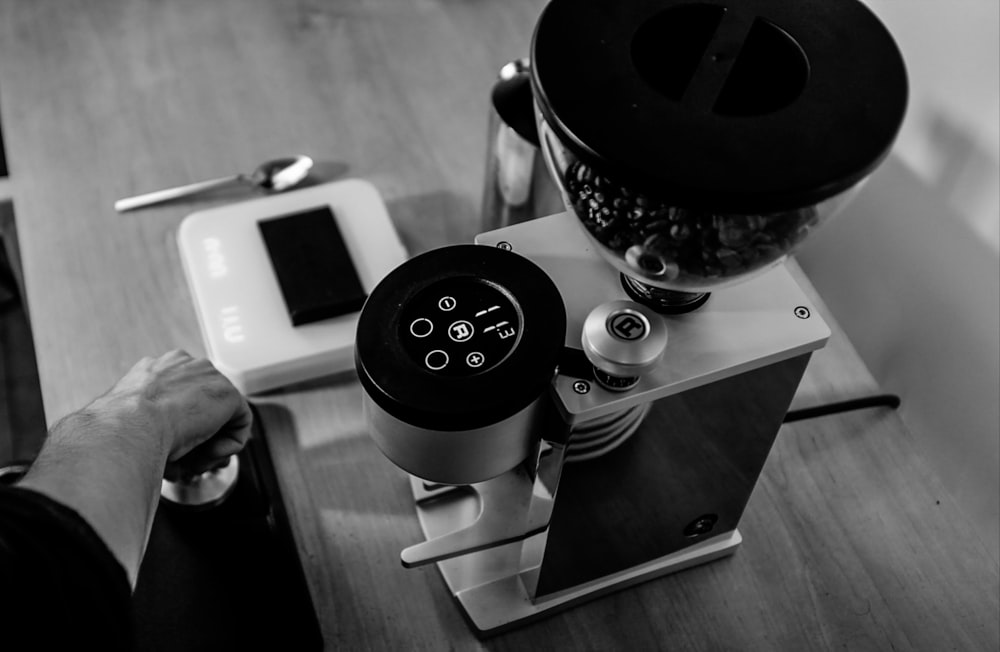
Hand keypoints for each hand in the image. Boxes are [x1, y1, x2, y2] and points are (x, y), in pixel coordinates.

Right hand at [85, 350, 252, 479]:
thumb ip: (149, 423)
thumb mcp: (131, 420)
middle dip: (200, 435)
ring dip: (211, 443)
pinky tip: (210, 455)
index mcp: (157, 368)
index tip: (171, 445)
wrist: (129, 426)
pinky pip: (240, 423)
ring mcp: (209, 376)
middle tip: (187, 459)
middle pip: (204, 404)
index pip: (182, 394)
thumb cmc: (122, 429)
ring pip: (222, 415)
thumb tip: (163, 447)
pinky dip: (229, 445)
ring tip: (193, 461)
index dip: (180, 424)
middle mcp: (185, 365)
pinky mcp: (228, 394)